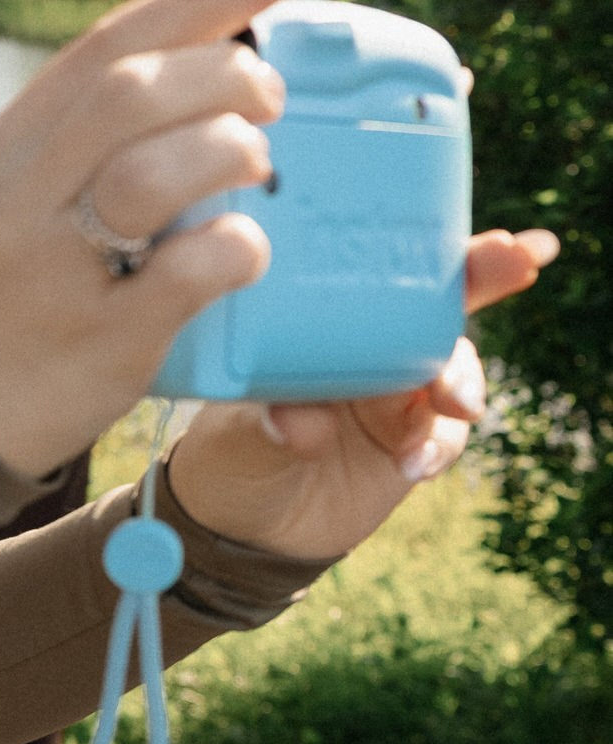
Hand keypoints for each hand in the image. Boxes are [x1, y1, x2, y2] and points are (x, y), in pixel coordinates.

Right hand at [0, 0, 344, 478]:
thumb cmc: (22, 287)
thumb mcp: (29, 192)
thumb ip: (96, 132)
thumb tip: (228, 53)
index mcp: (9, 144)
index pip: (114, 40)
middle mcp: (17, 194)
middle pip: (131, 91)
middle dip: (230, 74)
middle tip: (276, 100)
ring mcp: (49, 267)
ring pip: (151, 172)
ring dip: (234, 153)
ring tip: (260, 170)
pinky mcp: (95, 336)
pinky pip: (187, 271)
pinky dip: (238, 248)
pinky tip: (246, 251)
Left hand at [168, 228, 556, 556]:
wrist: (242, 522)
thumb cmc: (226, 455)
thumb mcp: (233, 437)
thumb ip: (269, 426)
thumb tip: (298, 421)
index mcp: (316, 318)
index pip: (370, 269)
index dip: (419, 241)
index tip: (465, 221)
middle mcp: (364, 343)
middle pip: (432, 300)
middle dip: (481, 275)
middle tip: (517, 260)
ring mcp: (395, 389)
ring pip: (450, 366)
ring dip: (462, 378)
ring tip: (455, 402)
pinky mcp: (412, 438)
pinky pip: (443, 433)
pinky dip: (438, 446)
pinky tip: (417, 465)